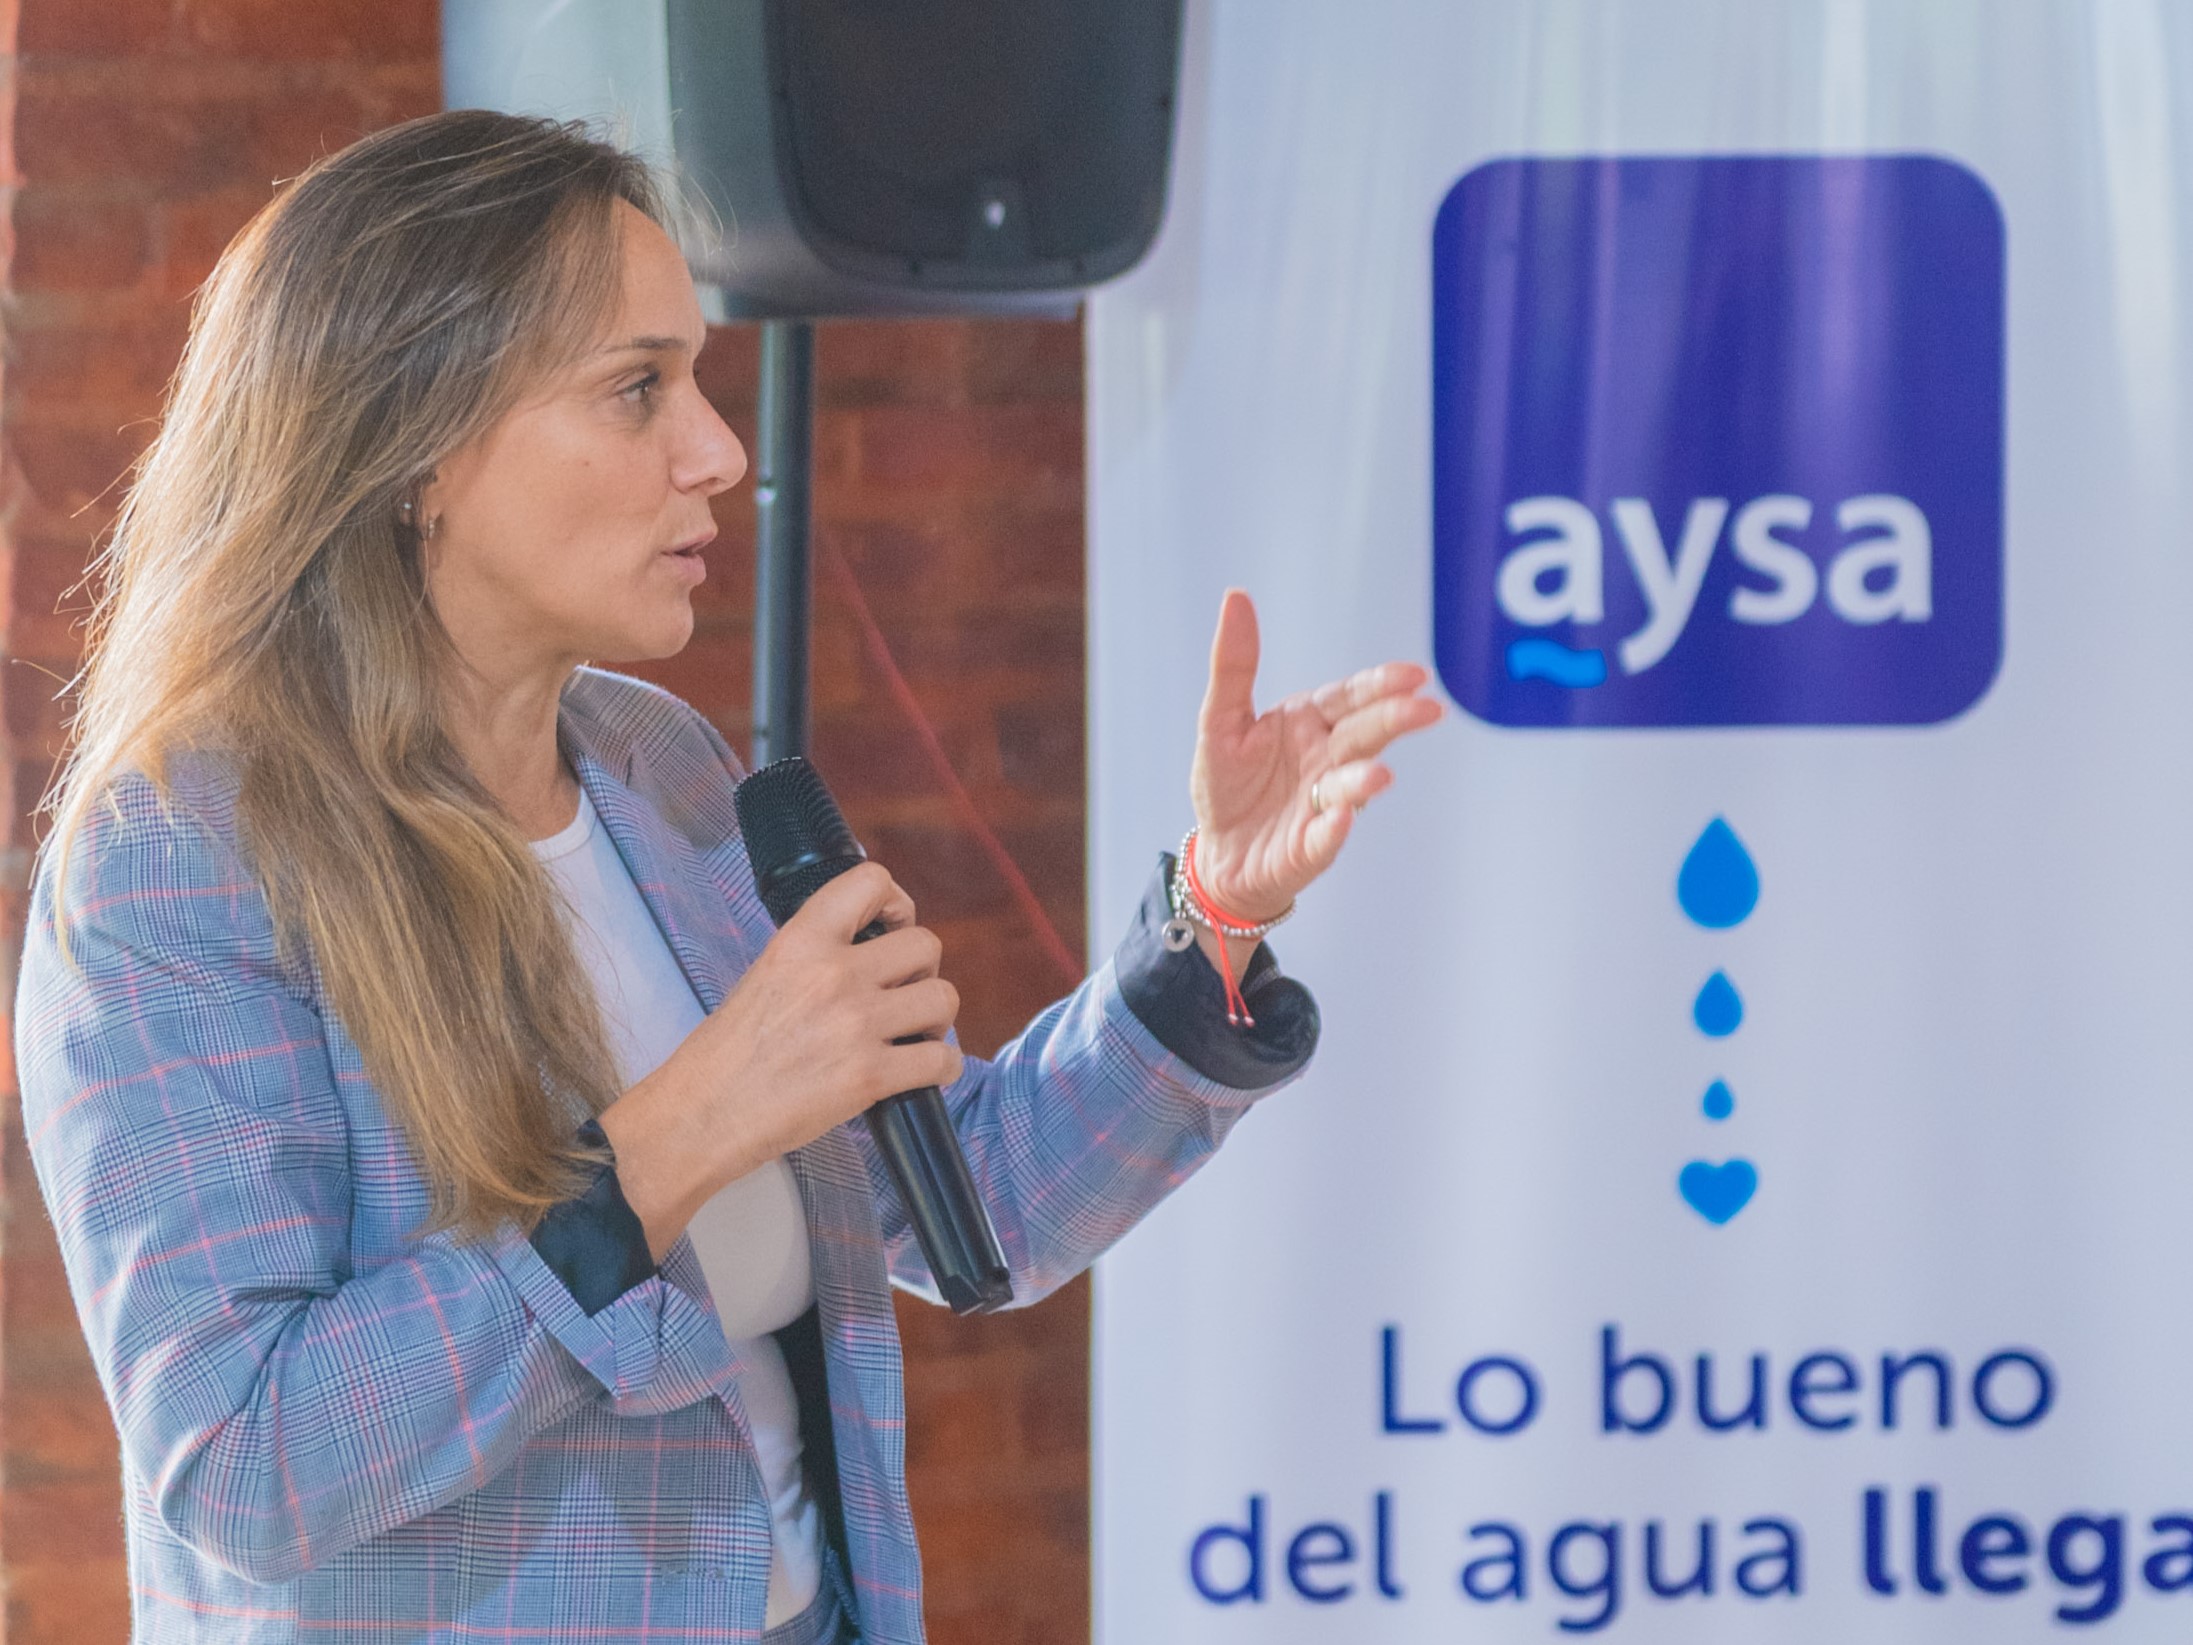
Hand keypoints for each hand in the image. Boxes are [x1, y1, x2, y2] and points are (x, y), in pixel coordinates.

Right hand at [598, 861, 963, 1259]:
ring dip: (935, 1019)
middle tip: (902, 995)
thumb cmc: (726, 1054)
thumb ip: (816, 957)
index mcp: (801, 941)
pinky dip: (943, 1068)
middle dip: (922, 971)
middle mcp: (834, 974)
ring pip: (944, 999)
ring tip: (912, 1035)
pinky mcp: (870, 1077)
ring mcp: (856, 1025)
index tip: (892, 929)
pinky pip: (942, 1060)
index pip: (871, 881)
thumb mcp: (765, 975)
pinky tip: (921, 1073)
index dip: (897, 904)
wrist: (702, 1115)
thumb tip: (868, 955)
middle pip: (925, 945)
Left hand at [1188, 589, 1442, 925]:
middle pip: (1364, 734)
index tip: (1413, 676)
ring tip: (1378, 775)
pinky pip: (1324, 837)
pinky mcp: (1310, 847)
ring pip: (1350, 786)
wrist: (1220, 855)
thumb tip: (1236, 596)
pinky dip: (1333, 829)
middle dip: (1394, 721)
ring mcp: (1323, 803)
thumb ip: (1234, 664)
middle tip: (1425, 710)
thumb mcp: (1220, 719)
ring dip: (1365, 779)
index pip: (1349, 698)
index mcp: (1309, 722)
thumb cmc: (1227, 784)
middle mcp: (1326, 759)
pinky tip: (1337, 818)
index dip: (1380, 686)